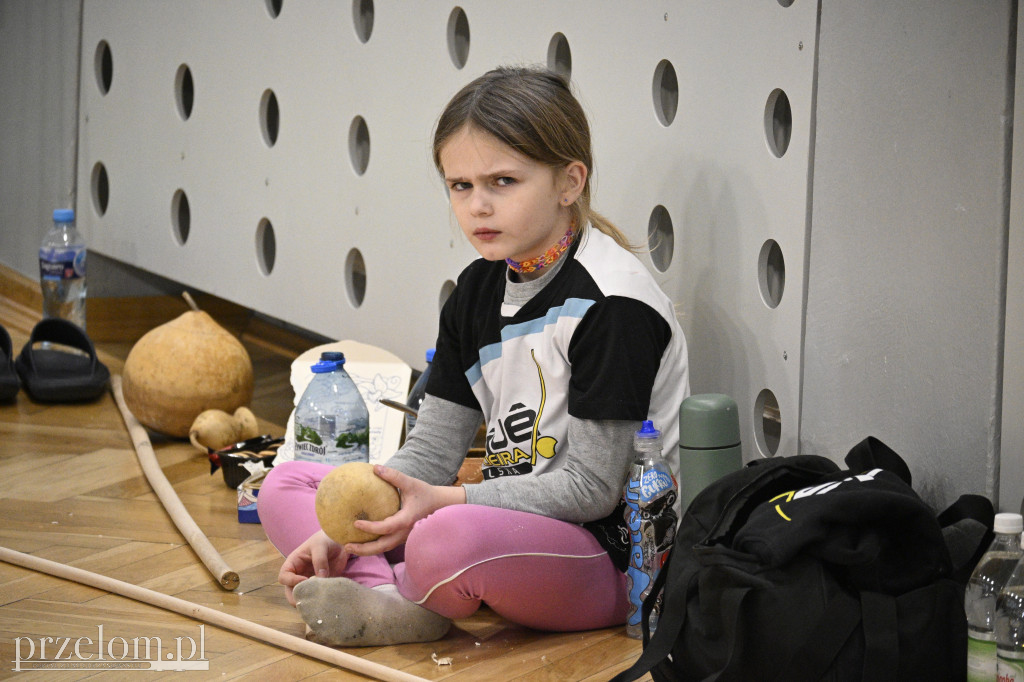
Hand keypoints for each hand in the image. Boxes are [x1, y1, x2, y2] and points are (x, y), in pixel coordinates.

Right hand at [277, 529, 348, 605]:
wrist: (340, 541)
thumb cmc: (325, 540)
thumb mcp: (320, 546)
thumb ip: (319, 560)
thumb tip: (320, 578)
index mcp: (293, 564)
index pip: (284, 577)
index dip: (291, 581)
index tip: (305, 580)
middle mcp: (299, 574)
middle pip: (290, 591)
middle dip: (295, 598)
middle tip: (306, 602)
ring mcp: (309, 581)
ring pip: (303, 595)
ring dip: (308, 600)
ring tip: (316, 603)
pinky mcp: (320, 585)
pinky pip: (316, 595)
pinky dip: (319, 599)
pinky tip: (325, 600)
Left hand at [344, 465, 465, 555]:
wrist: (440, 505)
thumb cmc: (424, 493)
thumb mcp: (410, 482)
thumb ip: (393, 476)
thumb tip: (375, 467)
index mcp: (406, 520)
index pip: (386, 528)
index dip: (371, 528)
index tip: (356, 523)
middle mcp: (404, 533)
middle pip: (382, 547)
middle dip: (363, 550)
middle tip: (346, 546)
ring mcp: (403, 537)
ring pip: (383, 549)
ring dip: (366, 551)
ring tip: (349, 547)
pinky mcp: (402, 537)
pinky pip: (386, 544)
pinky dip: (373, 546)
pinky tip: (361, 540)